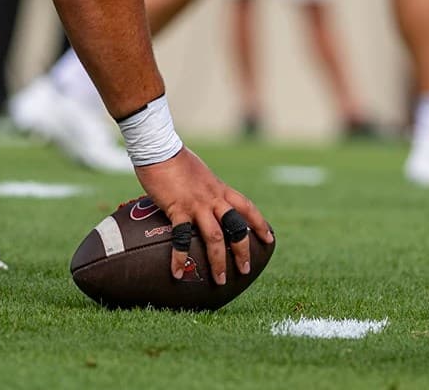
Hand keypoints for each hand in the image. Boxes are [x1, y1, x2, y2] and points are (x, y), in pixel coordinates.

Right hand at [134, 148, 271, 285]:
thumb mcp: (198, 172)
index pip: (247, 207)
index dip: (260, 224)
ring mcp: (197, 204)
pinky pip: (182, 237)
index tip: (270, 239)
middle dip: (242, 250)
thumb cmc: (174, 157)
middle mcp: (213, 198)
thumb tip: (200, 194)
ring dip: (218, 261)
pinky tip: (177, 272)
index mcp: (219, 189)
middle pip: (236, 227)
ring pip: (215, 237)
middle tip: (245, 270)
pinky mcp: (178, 208)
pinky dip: (180, 256)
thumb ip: (204, 186)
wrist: (159, 147)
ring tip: (219, 280)